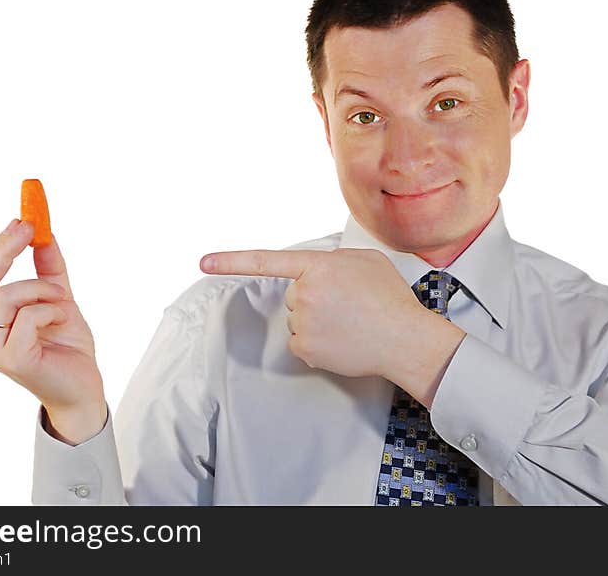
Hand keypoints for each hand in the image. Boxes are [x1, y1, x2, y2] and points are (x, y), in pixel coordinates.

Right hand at [0, 219, 105, 440]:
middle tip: (30, 227)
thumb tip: (45, 233)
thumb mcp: (59, 299)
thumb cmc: (67, 347)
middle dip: (5, 248)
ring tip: (63, 304)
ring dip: (43, 290)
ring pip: (9, 296)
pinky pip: (29, 315)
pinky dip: (52, 310)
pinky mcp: (12, 359)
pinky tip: (62, 322)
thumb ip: (49, 270)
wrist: (84, 387)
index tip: (21, 219)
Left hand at [200, 248, 464, 398]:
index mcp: (317, 266)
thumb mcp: (366, 260)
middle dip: (314, 297)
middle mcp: (304, 294)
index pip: (267, 260)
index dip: (232, 260)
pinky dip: (317, 342)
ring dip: (317, 320)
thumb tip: (320, 270)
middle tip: (349, 304)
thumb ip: (334, 259)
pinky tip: (343, 339)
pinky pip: (301, 342)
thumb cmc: (391, 298)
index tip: (202, 261)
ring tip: (351, 322)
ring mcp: (303, 323)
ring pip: (297, 319)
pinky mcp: (306, 349)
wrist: (405, 339)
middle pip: (294, 294)